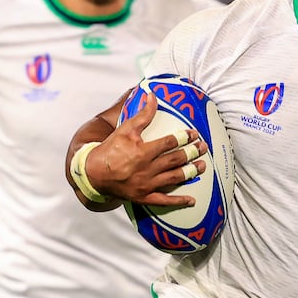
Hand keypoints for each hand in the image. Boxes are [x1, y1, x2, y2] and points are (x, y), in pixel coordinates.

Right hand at [86, 92, 207, 206]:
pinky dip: (179, 201)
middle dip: (192, 153)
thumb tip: (152, 96)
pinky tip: (192, 200)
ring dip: (190, 172)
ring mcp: (146, 184)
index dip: (184, 138)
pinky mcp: (144, 197)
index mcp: (143, 151)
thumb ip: (142, 114)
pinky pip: (164, 201)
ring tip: (203, 166)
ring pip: (174, 178)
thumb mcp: (125, 129)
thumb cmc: (109, 150)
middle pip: (175, 159)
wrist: (93, 174)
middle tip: (204, 148)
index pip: (169, 142)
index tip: (194, 134)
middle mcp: (147, 168)